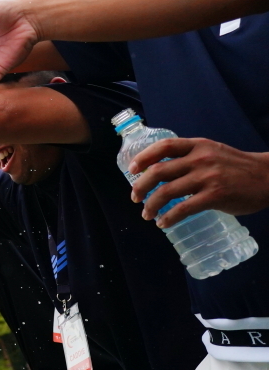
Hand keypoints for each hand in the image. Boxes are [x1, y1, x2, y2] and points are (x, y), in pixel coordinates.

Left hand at [129, 138, 268, 226]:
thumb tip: (162, 172)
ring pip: (166, 192)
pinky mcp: (215, 196)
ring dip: (151, 206)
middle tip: (135, 198)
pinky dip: (168, 218)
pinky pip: (182, 209)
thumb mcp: (213, 153)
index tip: (131, 170)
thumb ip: (190, 158)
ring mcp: (208, 177)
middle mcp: (200, 159)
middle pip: (158, 171)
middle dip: (140, 187)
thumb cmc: (237, 168)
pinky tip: (164, 223)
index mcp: (198, 146)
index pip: (164, 146)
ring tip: (147, 215)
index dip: (143, 157)